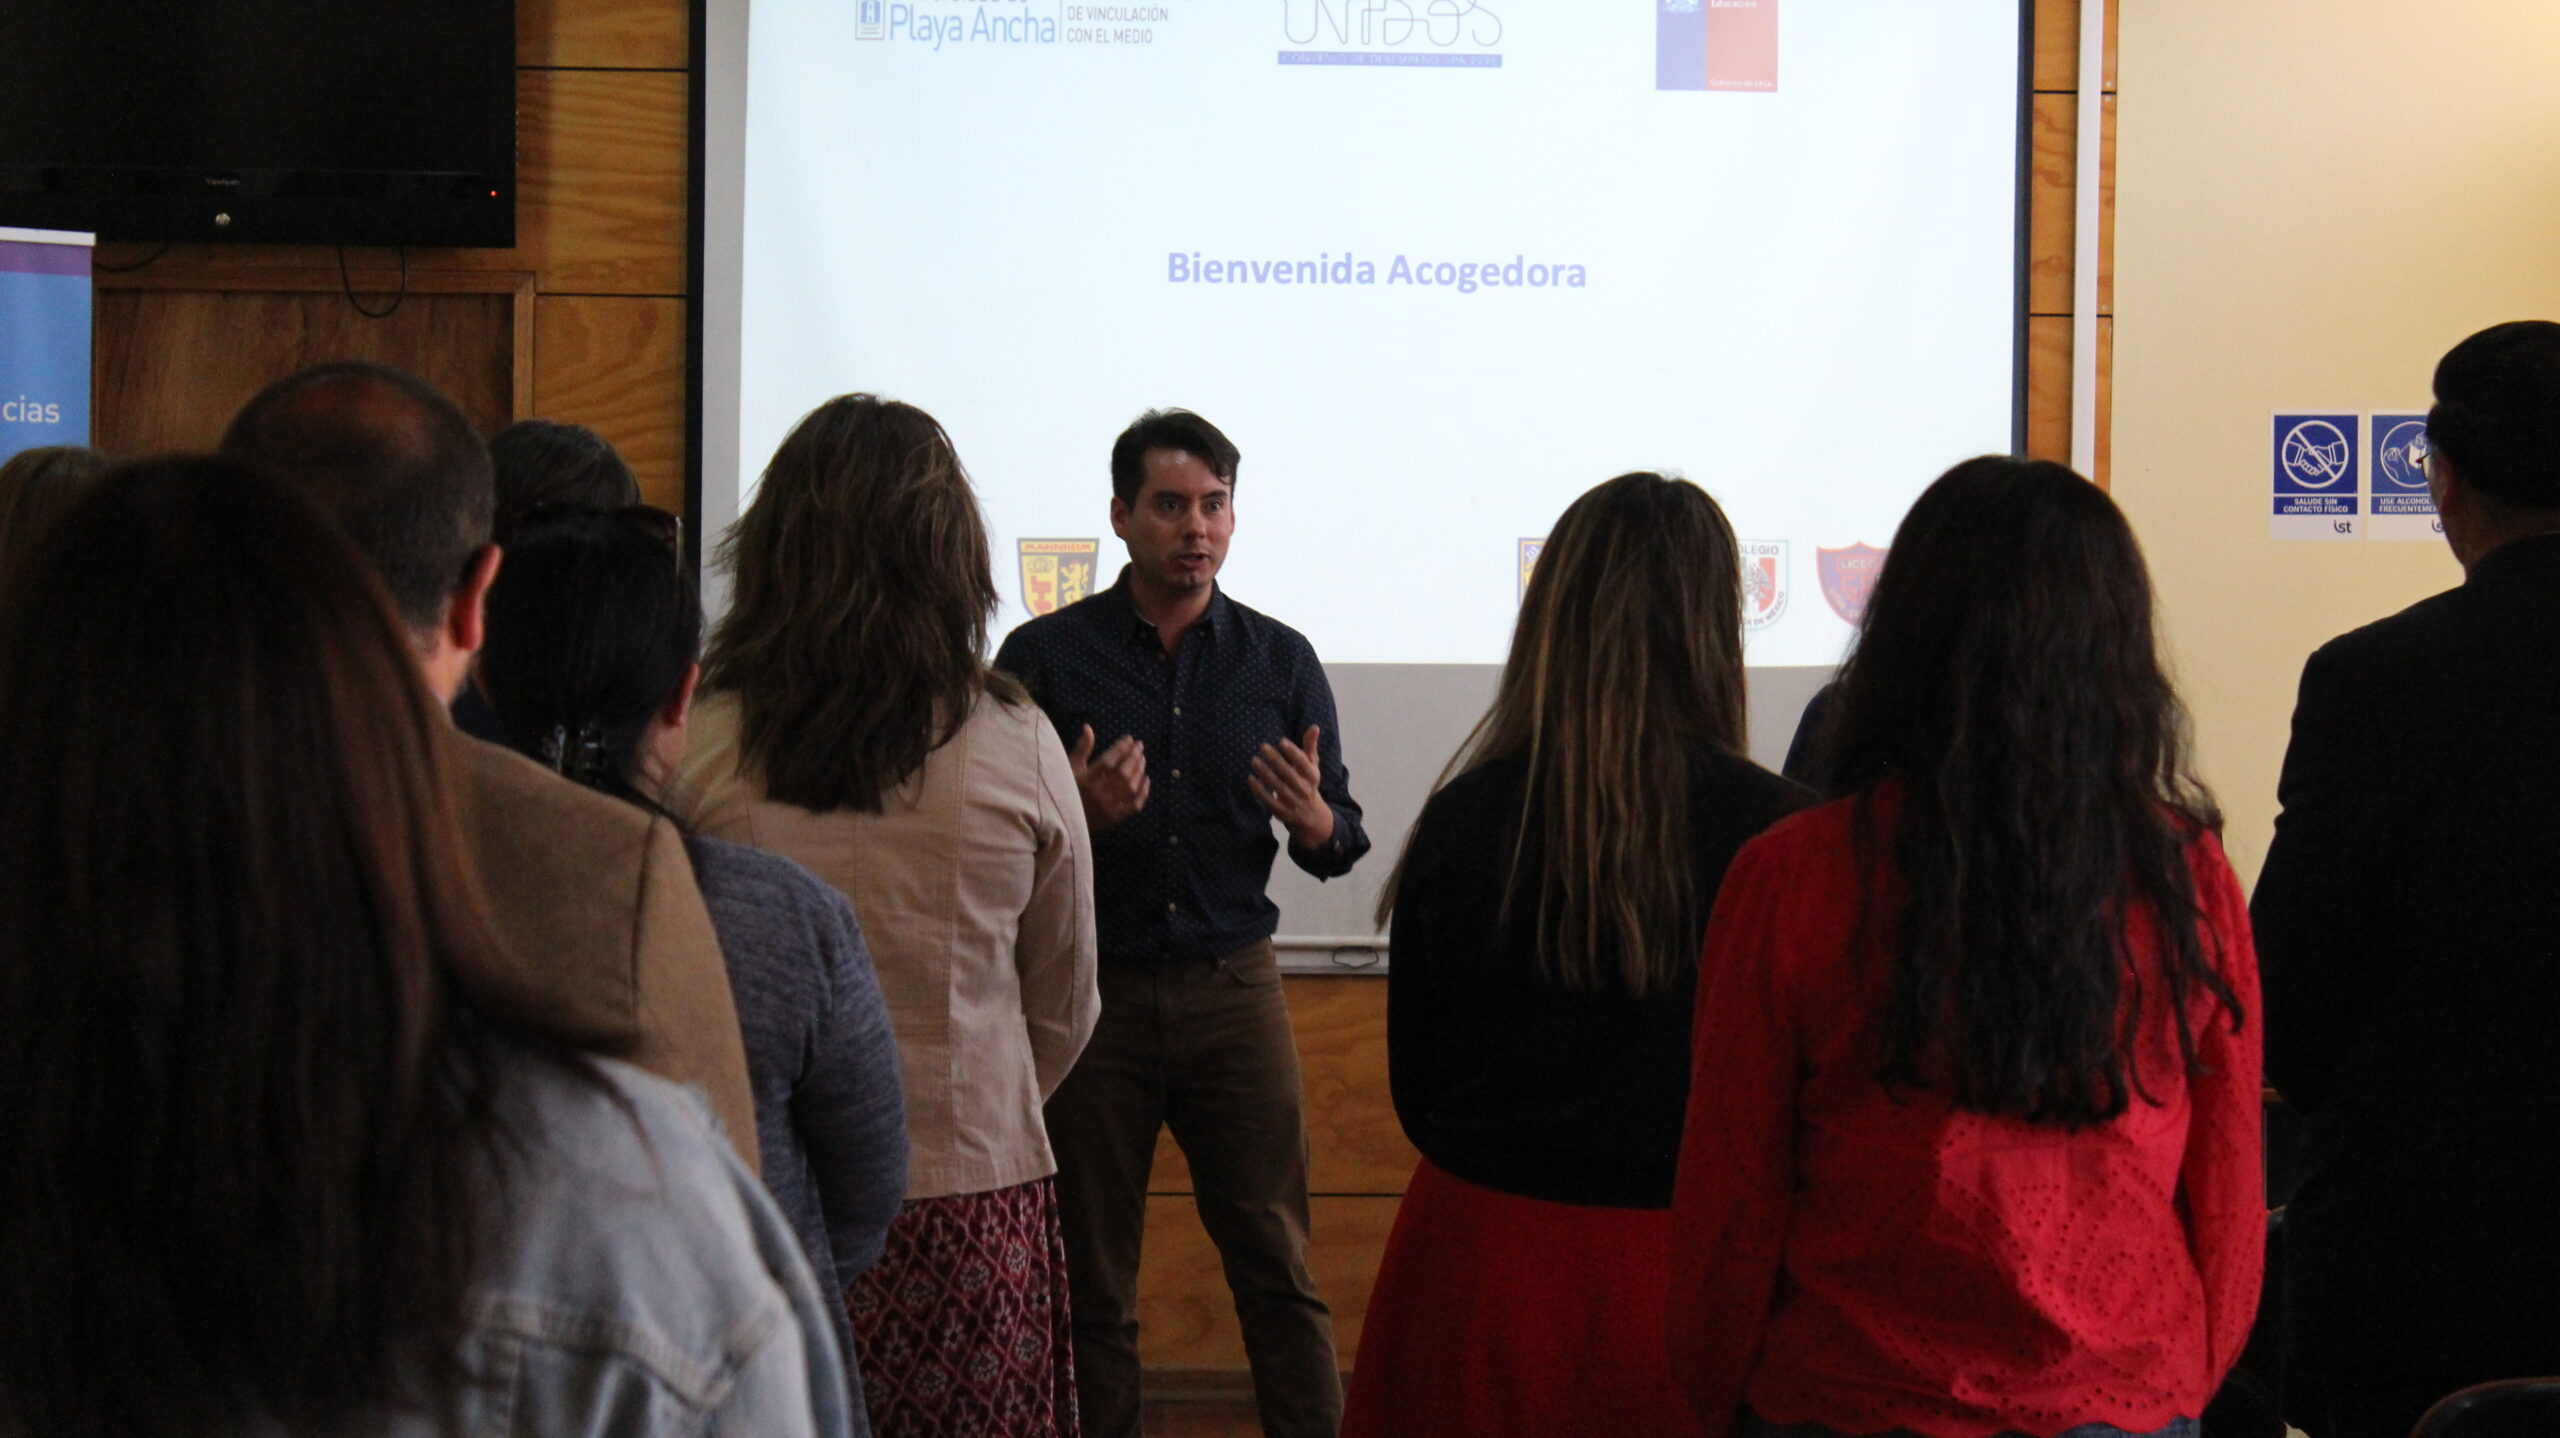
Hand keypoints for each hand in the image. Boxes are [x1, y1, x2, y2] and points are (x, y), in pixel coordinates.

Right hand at [1070, 724, 1148, 830]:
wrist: (1062, 821)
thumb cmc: (1065, 790)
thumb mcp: (1069, 769)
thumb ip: (1081, 749)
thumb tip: (1088, 727)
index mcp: (1085, 781)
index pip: (1108, 762)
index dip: (1121, 748)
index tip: (1129, 739)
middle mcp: (1097, 795)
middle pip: (1122, 774)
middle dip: (1133, 757)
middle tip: (1139, 746)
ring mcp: (1107, 808)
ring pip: (1129, 788)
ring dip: (1138, 771)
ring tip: (1142, 759)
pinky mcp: (1114, 818)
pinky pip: (1134, 806)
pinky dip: (1143, 793)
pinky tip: (1146, 780)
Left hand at [1250, 725, 1334, 850]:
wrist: (1310, 815)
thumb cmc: (1307, 782)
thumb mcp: (1312, 765)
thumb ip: (1310, 746)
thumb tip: (1314, 727)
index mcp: (1312, 776)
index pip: (1304, 763)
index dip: (1293, 752)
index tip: (1281, 741)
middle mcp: (1304, 790)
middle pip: (1289, 774)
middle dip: (1275, 760)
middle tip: (1262, 747)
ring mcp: (1293, 802)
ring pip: (1278, 787)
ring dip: (1265, 773)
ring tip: (1254, 760)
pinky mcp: (1282, 812)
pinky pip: (1269, 801)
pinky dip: (1259, 790)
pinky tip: (1250, 778)